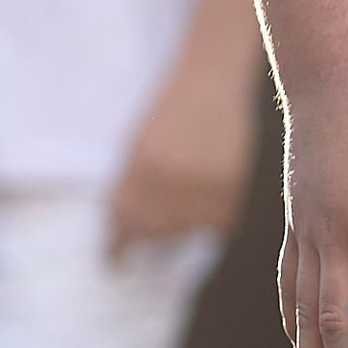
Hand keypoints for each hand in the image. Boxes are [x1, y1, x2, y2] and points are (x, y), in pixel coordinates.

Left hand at [109, 60, 261, 255]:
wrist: (210, 83)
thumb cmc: (168, 114)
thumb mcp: (137, 147)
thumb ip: (129, 189)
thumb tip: (127, 235)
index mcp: (138, 169)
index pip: (123, 224)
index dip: (117, 249)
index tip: (115, 264)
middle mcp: (167, 180)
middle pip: (154, 233)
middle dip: (150, 238)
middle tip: (151, 240)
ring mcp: (201, 185)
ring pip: (186, 231)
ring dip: (181, 228)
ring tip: (184, 205)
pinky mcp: (231, 187)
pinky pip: (219, 224)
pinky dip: (212, 220)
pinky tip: (209, 199)